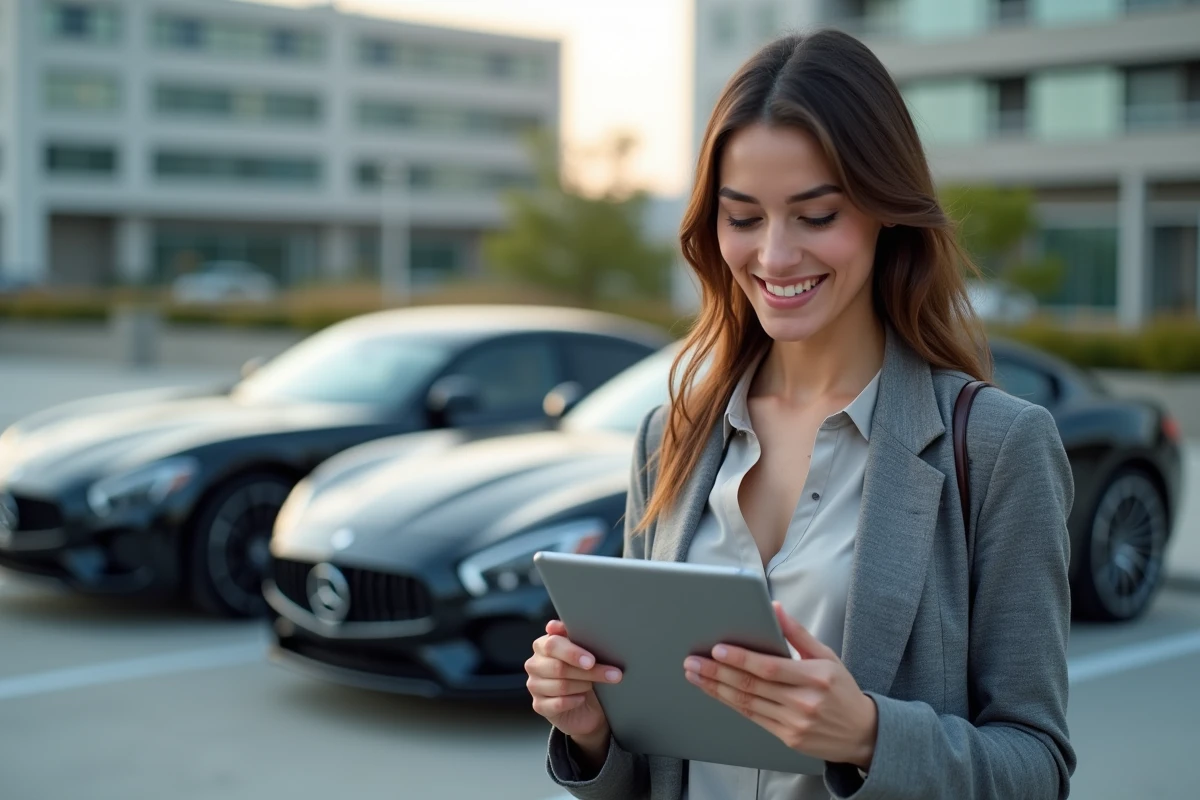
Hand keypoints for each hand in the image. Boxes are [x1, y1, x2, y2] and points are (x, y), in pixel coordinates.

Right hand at [526, 620, 623, 760]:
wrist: (587, 705)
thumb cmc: (585, 671)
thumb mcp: (585, 650)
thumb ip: (576, 635)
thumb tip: (557, 625)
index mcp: (543, 645)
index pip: (552, 644)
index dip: (573, 653)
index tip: (592, 661)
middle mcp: (535, 664)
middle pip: (560, 667)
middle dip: (589, 672)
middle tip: (613, 675)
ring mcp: (534, 685)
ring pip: (561, 686)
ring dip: (584, 686)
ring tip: (595, 685)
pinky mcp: (539, 705)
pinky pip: (558, 704)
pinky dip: (574, 701)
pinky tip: (582, 698)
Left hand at [682, 602, 877, 769]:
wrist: (863, 734)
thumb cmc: (842, 689)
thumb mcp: (828, 656)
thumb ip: (798, 633)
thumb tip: (774, 607)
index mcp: (816, 677)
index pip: (770, 667)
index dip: (742, 659)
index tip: (717, 650)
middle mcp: (804, 702)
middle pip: (752, 686)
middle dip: (717, 673)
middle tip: (693, 662)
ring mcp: (795, 723)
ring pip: (748, 703)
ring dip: (717, 689)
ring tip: (695, 675)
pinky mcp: (788, 738)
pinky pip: (753, 718)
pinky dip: (731, 704)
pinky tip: (716, 693)